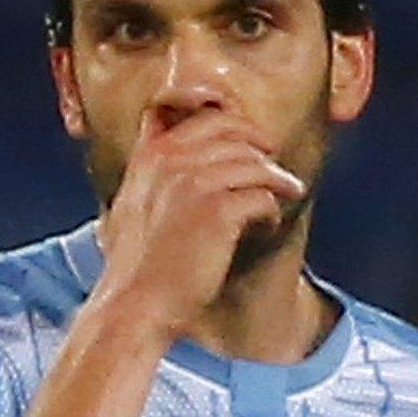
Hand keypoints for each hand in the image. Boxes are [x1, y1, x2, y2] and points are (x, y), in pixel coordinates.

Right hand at [93, 106, 305, 338]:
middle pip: (232, 132)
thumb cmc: (137, 265)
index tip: (247, 136)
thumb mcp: (131, 206)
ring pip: (255, 164)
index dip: (225, 116)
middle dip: (259, 143)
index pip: (194, 112)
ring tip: (286, 194)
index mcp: (149, 156)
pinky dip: (271, 212)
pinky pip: (263, 197)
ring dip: (276, 180)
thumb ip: (153, 174)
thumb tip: (185, 159)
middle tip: (275, 162)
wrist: (137, 303)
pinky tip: (267, 226)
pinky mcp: (219, 212)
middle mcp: (170, 161)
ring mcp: (195, 183)